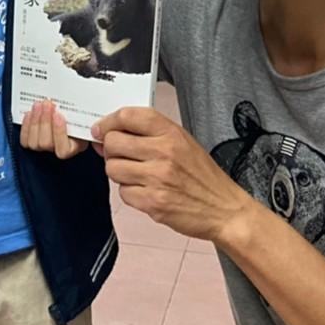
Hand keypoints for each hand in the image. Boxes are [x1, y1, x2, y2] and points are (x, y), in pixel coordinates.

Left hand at [20, 100, 87, 158]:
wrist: (70, 114)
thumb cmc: (79, 116)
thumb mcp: (86, 116)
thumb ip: (83, 117)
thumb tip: (88, 108)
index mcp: (75, 147)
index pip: (63, 150)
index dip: (59, 132)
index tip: (58, 115)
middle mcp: (58, 150)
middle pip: (46, 143)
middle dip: (45, 121)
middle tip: (47, 104)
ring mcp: (44, 148)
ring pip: (34, 142)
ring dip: (35, 121)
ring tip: (38, 105)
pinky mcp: (33, 142)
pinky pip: (25, 140)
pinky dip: (26, 125)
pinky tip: (30, 113)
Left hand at [93, 107, 245, 243]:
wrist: (223, 209)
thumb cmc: (201, 175)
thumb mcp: (182, 142)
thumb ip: (150, 133)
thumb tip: (108, 133)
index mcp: (171, 132)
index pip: (127, 115)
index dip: (108, 122)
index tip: (101, 129)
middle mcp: (164, 152)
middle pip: (113, 142)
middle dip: (111, 150)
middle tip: (122, 156)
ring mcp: (158, 178)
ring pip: (113, 168)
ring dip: (119, 173)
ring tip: (137, 176)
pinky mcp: (154, 202)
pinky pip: (123, 193)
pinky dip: (130, 194)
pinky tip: (146, 192)